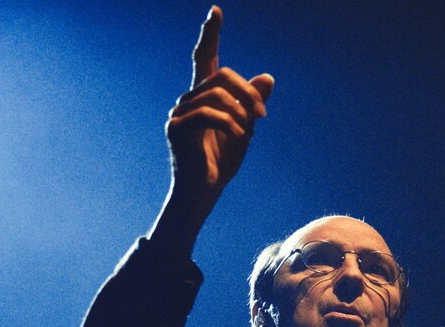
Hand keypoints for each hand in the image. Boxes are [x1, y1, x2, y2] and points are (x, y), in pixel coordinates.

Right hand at [166, 6, 273, 200]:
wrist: (204, 190)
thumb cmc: (221, 161)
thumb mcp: (245, 128)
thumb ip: (252, 103)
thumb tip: (267, 77)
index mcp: (203, 96)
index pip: (205, 58)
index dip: (210, 35)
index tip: (216, 11)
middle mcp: (188, 98)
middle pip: (221, 75)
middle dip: (246, 92)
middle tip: (262, 115)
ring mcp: (179, 112)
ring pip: (216, 93)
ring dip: (240, 111)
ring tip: (247, 130)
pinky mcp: (176, 127)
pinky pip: (208, 113)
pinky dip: (229, 122)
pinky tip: (238, 135)